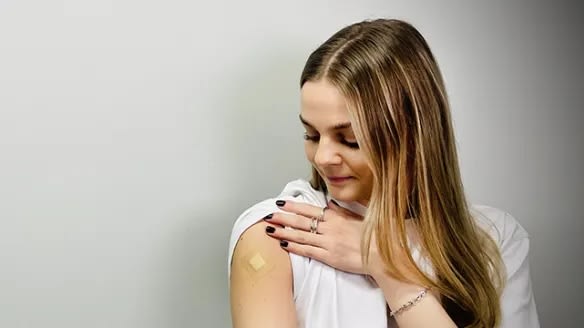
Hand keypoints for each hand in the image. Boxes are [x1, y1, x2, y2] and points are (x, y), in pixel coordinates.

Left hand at [264, 199, 378, 275]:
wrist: (382, 254)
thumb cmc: (374, 235)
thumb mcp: (358, 217)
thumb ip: (341, 211)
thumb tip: (329, 204)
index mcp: (336, 217)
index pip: (310, 209)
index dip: (294, 206)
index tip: (281, 203)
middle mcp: (330, 228)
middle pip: (301, 221)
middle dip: (283, 217)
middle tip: (269, 215)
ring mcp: (328, 243)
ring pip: (300, 235)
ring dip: (283, 232)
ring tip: (269, 229)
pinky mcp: (329, 257)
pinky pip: (308, 251)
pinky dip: (294, 247)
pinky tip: (283, 245)